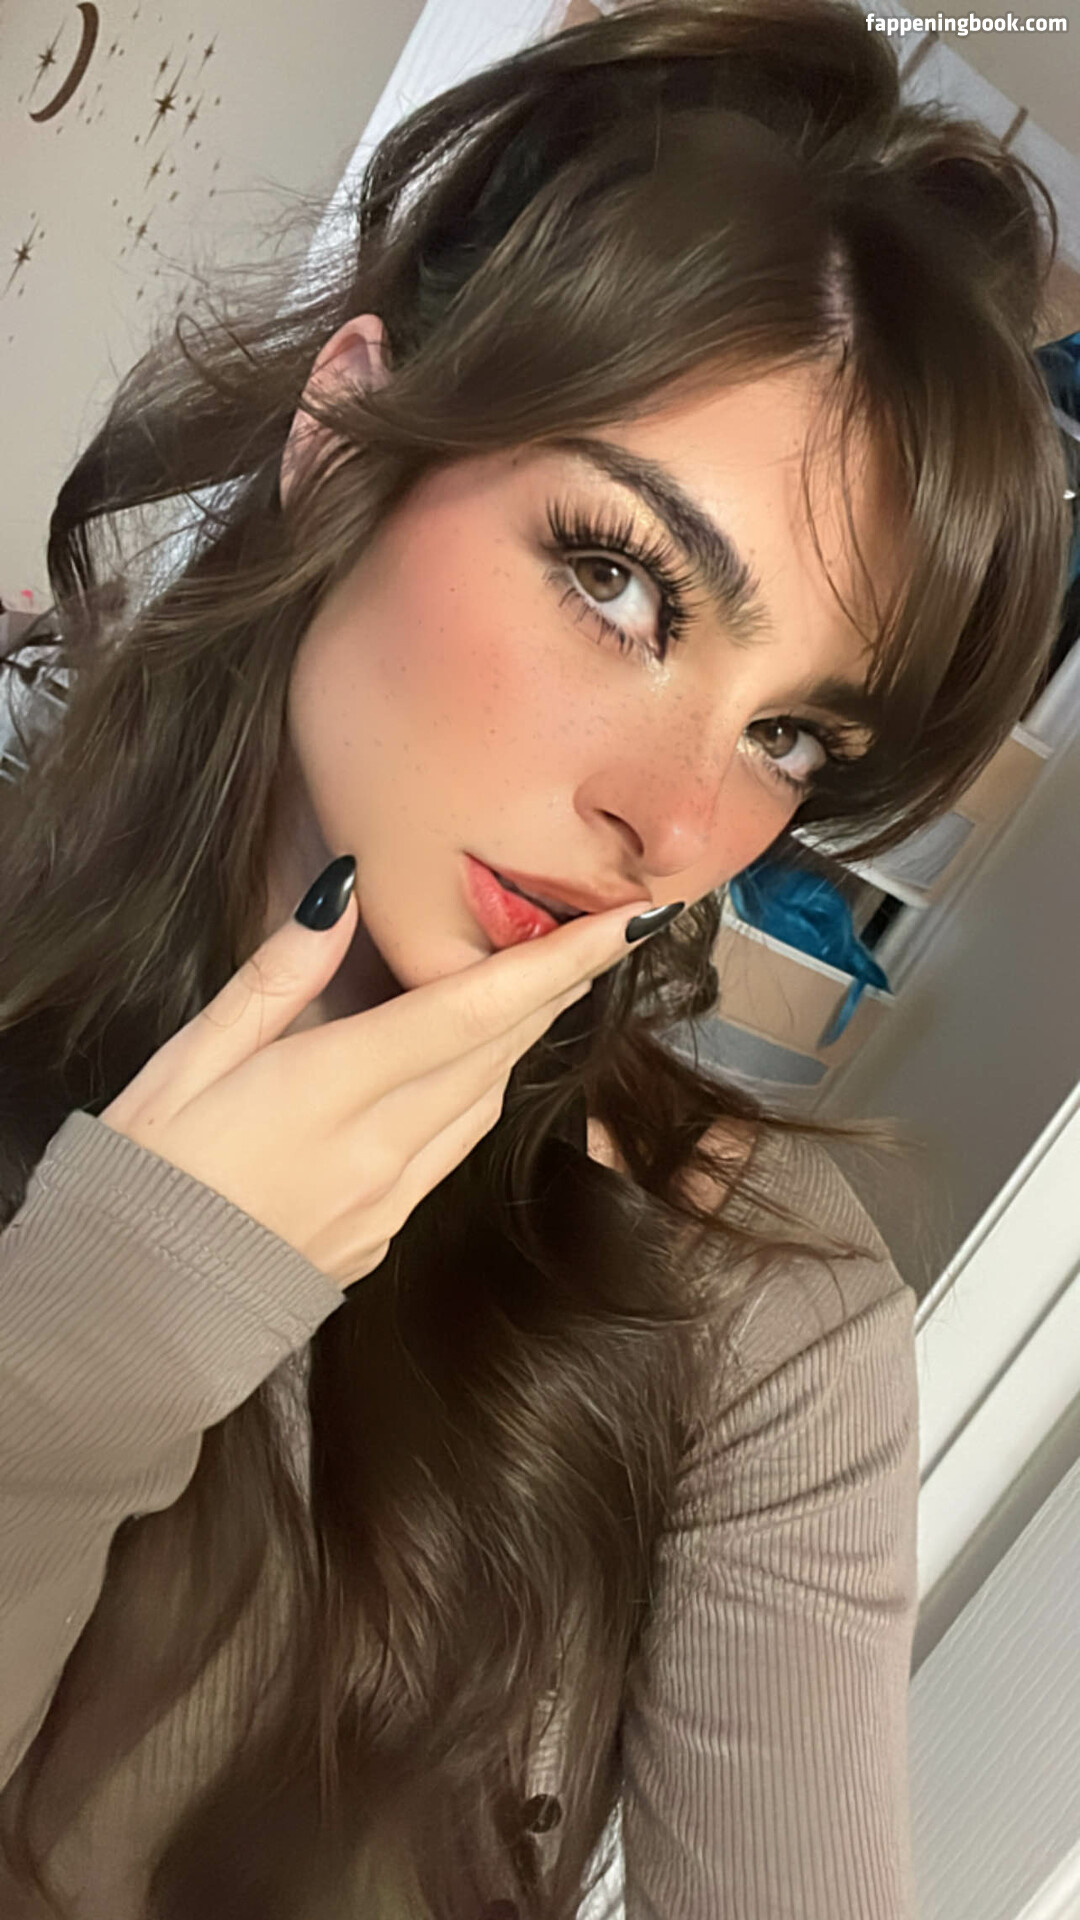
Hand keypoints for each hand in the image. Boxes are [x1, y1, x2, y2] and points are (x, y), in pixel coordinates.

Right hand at [99, 873, 673, 1286]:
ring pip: (487, 1100)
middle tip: (611, 930)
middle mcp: (380, 1147)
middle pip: (497, 1051)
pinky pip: (456, 1146)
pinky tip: (480, 1060)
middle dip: (562, 986)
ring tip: (555, 980)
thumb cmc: (146, 1172)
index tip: (623, 923)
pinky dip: (484, 1089)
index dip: (556, 963)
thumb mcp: (190, 1058)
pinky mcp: (384, 1231)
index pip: (470, 1010)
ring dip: (527, 1036)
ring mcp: (390, 1198)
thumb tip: (344, 893)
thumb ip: (279, 974)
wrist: (128, 1313)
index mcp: (330, 1090)